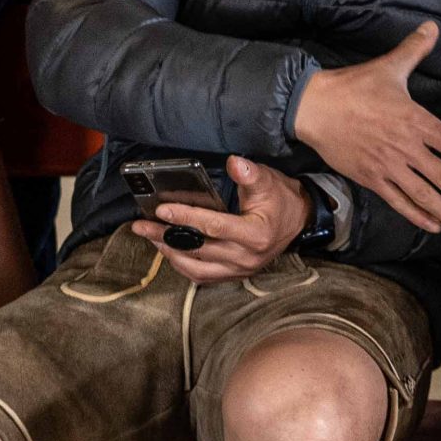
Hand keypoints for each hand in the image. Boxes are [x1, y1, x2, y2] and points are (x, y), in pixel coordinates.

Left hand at [131, 156, 311, 282]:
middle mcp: (246, 257)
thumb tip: (233, 163)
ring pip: (196, 268)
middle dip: (166, 236)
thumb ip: (249, 173)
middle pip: (198, 249)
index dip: (186, 217)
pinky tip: (168, 251)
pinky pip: (202, 276)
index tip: (162, 209)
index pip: (214, 226)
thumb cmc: (281, 200)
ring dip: (169, 253)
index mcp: (255, 234)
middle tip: (141, 225)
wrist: (299, 221)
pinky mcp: (234, 275)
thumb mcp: (268, 181)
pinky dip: (182, 265)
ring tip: (150, 237)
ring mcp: (240, 270)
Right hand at [292, 22, 440, 235]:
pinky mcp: (371, 178)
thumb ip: (415, 49)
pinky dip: (417, 215)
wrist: (314, 107)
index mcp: (416, 121)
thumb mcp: (388, 66)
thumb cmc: (354, 87)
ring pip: (424, 196)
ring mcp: (388, 166)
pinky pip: (398, 202)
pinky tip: (433, 225)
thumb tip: (432, 26)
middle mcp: (406, 148)